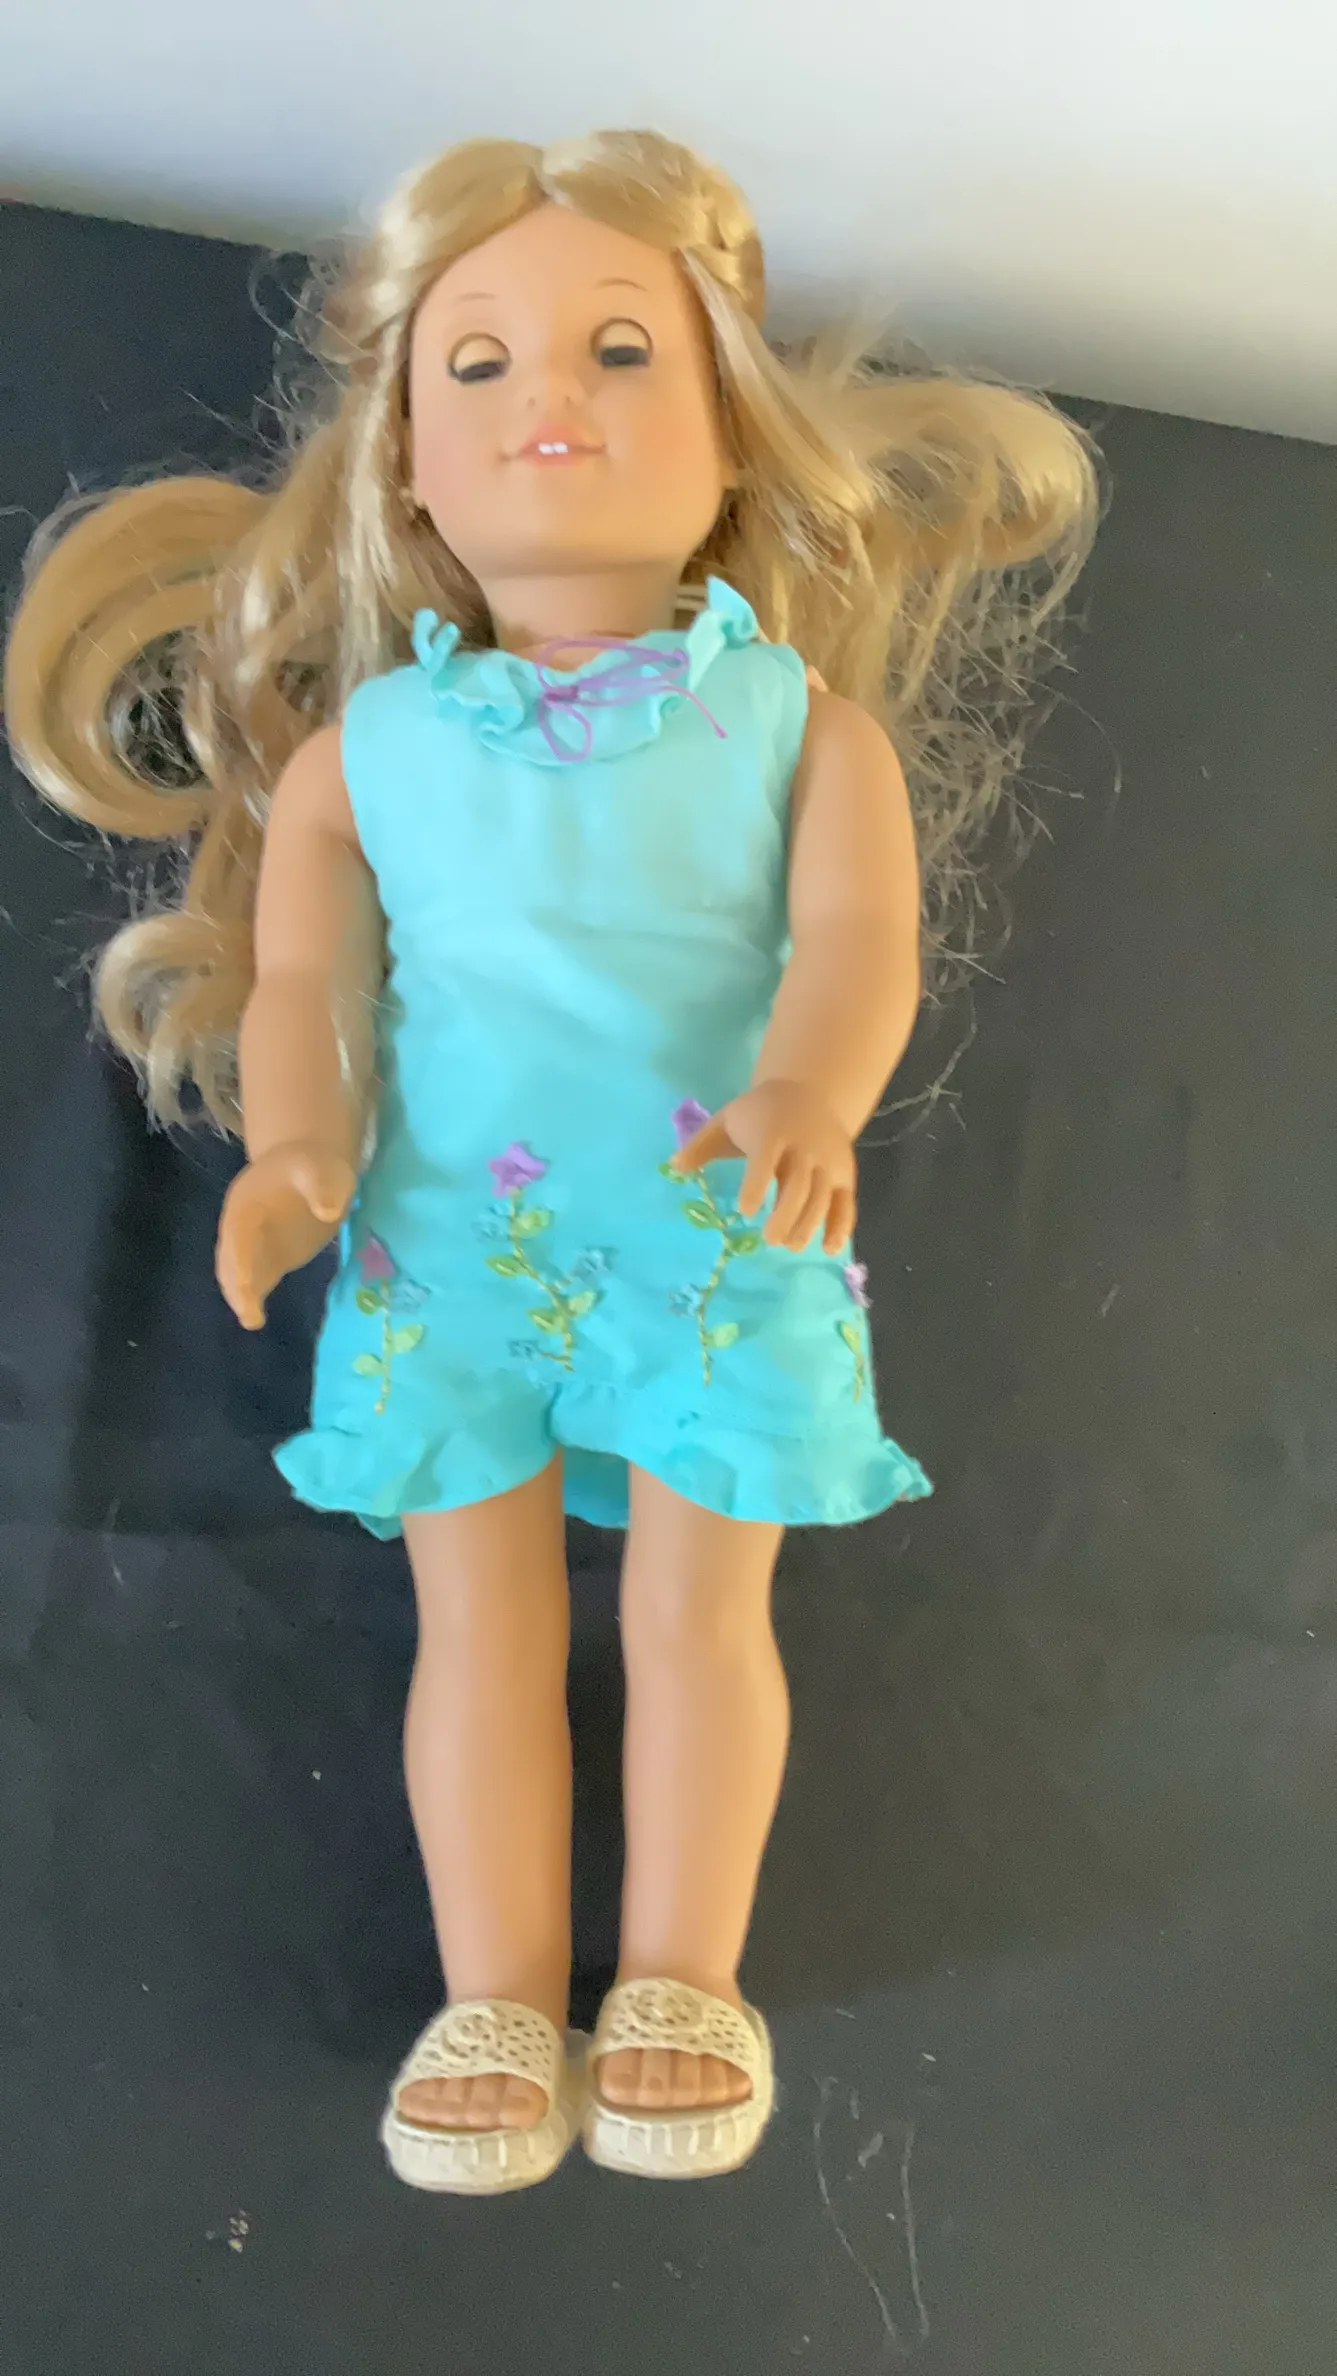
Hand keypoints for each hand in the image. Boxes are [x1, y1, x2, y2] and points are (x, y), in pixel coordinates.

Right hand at [216, 1142, 355, 1329]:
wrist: (309, 1169)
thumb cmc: (315, 1167)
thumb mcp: (322, 1169)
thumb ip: (324, 1187)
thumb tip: (328, 1211)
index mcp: (247, 1202)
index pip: (239, 1231)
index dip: (240, 1256)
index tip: (244, 1281)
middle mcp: (242, 1226)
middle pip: (231, 1256)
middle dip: (236, 1284)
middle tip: (248, 1312)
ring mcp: (253, 1244)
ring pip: (237, 1272)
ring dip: (241, 1295)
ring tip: (252, 1319)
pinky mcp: (268, 1257)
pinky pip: (256, 1279)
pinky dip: (254, 1297)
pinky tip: (257, 1320)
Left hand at [672, 1081, 855, 1252]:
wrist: (809, 1091)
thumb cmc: (759, 1113)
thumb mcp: (727, 1120)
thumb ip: (701, 1146)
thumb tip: (672, 1168)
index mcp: (772, 1131)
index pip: (766, 1158)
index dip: (757, 1184)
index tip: (745, 1210)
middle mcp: (804, 1147)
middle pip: (799, 1184)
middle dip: (786, 1214)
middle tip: (768, 1239)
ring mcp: (828, 1161)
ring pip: (823, 1196)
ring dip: (809, 1224)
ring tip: (791, 1245)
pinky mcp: (844, 1174)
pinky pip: (846, 1202)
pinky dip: (841, 1226)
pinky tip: (829, 1248)